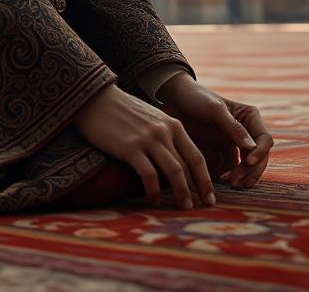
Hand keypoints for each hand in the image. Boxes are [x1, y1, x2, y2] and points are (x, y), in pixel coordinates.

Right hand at [72, 83, 215, 208]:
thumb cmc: (125, 113)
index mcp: (173, 125)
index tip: (210, 196)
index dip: (206, 178)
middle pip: (189, 165)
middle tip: (205, 207)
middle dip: (198, 189)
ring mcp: (148, 139)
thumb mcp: (153, 120)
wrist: (97, 100)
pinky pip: (148, 174)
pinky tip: (154, 200)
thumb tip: (179, 166)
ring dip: (181, 192)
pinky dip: (154, 190)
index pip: (196, 156)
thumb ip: (167, 138)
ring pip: (174, 170)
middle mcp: (164, 131)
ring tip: (184, 208)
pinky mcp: (130, 147)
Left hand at [157, 73, 273, 188]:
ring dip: (242, 177)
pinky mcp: (221, 153)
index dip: (260, 152)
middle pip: (258, 157)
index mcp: (249, 117)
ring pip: (246, 167)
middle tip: (236, 180)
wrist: (173, 101)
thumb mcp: (214, 109)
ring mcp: (233, 144)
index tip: (248, 161)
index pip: (264, 139)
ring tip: (230, 183)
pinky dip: (228, 176)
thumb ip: (233, 127)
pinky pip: (230, 169)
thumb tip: (252, 148)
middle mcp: (245, 132)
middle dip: (250, 170)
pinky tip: (218, 180)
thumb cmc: (196, 98)